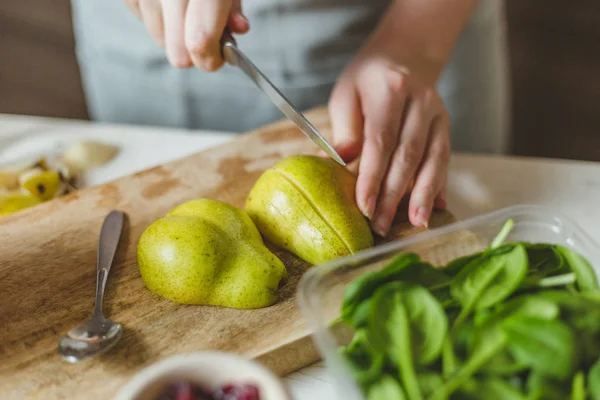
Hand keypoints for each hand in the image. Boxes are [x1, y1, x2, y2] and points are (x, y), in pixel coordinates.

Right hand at [123, 0, 248, 69]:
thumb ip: (232, 4)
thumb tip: (238, 30)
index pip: (200, 40)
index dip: (209, 59)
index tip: (215, 60)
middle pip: (176, 49)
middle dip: (192, 52)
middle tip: (204, 41)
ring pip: (158, 37)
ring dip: (173, 31)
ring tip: (184, 5)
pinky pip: (140, 16)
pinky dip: (155, 14)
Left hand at [328, 48, 449, 235]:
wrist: (405, 55)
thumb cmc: (368, 80)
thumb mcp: (347, 94)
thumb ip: (345, 129)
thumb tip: (336, 164)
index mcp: (391, 89)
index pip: (381, 140)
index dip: (373, 176)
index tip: (363, 205)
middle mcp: (421, 102)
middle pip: (408, 155)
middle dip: (394, 194)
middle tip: (380, 223)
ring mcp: (438, 115)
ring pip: (433, 159)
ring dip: (424, 194)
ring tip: (417, 222)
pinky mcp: (446, 126)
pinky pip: (445, 159)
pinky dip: (440, 185)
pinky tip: (436, 207)